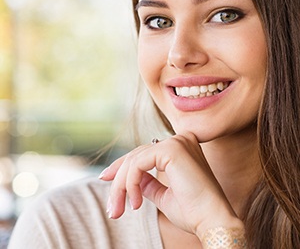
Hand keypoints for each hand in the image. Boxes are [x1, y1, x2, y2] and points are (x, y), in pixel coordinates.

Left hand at [99, 132, 243, 237]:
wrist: (213, 221)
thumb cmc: (193, 211)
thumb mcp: (164, 195)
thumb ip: (149, 183)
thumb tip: (134, 180)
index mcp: (181, 148)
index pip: (145, 152)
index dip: (123, 166)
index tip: (106, 179)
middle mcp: (180, 140)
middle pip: (137, 155)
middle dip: (118, 180)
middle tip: (112, 207)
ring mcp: (176, 142)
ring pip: (134, 160)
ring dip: (121, 186)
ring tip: (119, 210)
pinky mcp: (172, 149)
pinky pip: (138, 164)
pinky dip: (131, 183)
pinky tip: (135, 203)